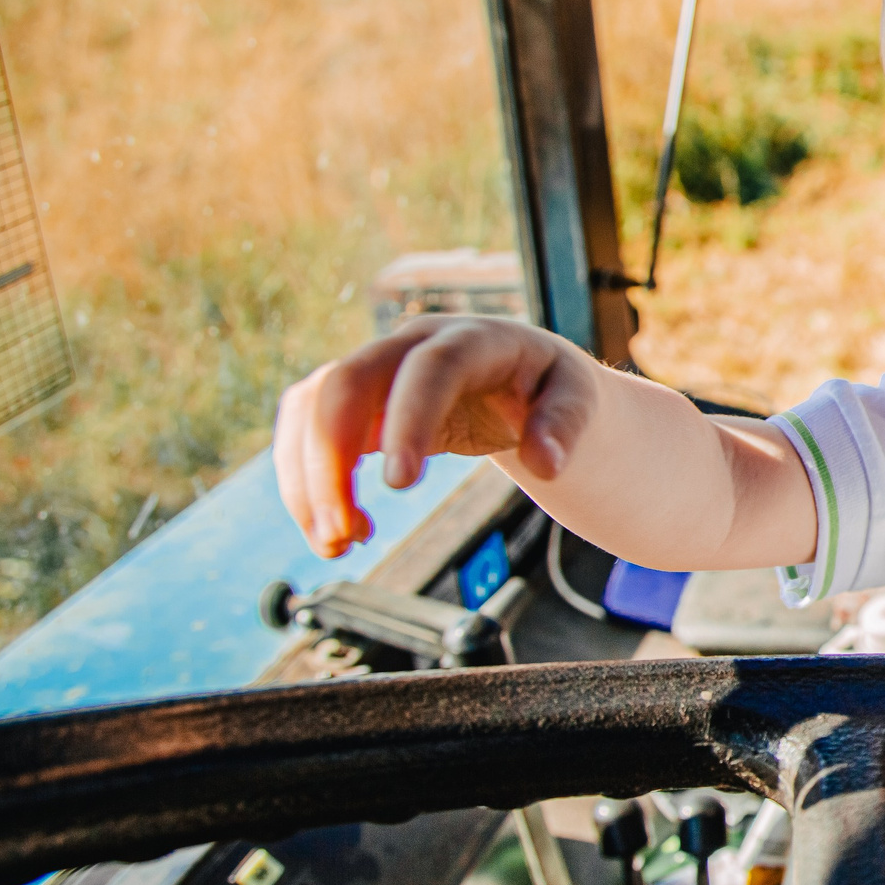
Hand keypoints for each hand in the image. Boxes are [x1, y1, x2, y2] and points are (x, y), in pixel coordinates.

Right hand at [273, 315, 598, 556]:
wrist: (520, 374)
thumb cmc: (548, 385)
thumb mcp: (576, 397)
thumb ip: (564, 426)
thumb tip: (545, 465)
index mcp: (472, 339)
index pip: (430, 368)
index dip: (408, 420)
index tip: (399, 487)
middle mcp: (410, 343)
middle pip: (346, 383)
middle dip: (331, 459)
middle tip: (344, 535)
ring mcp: (375, 366)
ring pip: (312, 407)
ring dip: (308, 478)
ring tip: (337, 545)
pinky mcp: (353, 398)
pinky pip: (309, 429)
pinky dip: (308, 481)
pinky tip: (340, 531)